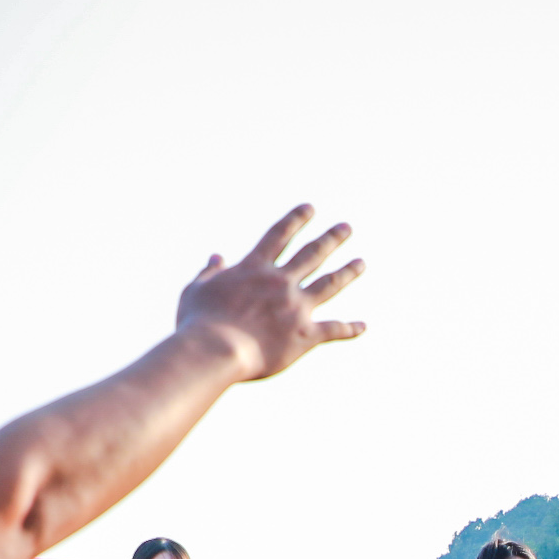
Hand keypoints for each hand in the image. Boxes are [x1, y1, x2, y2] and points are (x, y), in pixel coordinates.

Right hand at [176, 206, 365, 382]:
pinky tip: (363, 326)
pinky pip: (334, 330)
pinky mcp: (306, 335)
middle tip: (347, 228)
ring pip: (329, 284)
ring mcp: (297, 307)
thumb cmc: (200, 322)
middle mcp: (281, 282)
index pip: (279, 236)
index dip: (295, 220)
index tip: (311, 208)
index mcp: (254, 269)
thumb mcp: (196, 290)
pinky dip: (350, 328)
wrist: (217, 350)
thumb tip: (216, 256)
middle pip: (312, 255)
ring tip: (361, 263)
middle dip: (331, 239)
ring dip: (347, 272)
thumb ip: (209, 272)